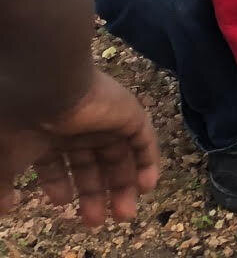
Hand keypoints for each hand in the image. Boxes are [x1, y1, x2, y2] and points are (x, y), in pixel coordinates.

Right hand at [0, 70, 158, 226]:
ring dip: (123, 186)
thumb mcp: (4, 161)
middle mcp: (77, 127)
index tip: (62, 205)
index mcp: (48, 135)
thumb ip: (2, 186)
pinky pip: (143, 140)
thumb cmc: (18, 124)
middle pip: (92, 164)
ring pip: (119, 156)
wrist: (46, 87)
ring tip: (124, 216)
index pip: (59, 163)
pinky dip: (148, 162)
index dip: (61, 185)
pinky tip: (147, 187)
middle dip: (94, 194)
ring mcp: (105, 120)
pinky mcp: (129, 114)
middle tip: (96, 223)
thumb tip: (5, 209)